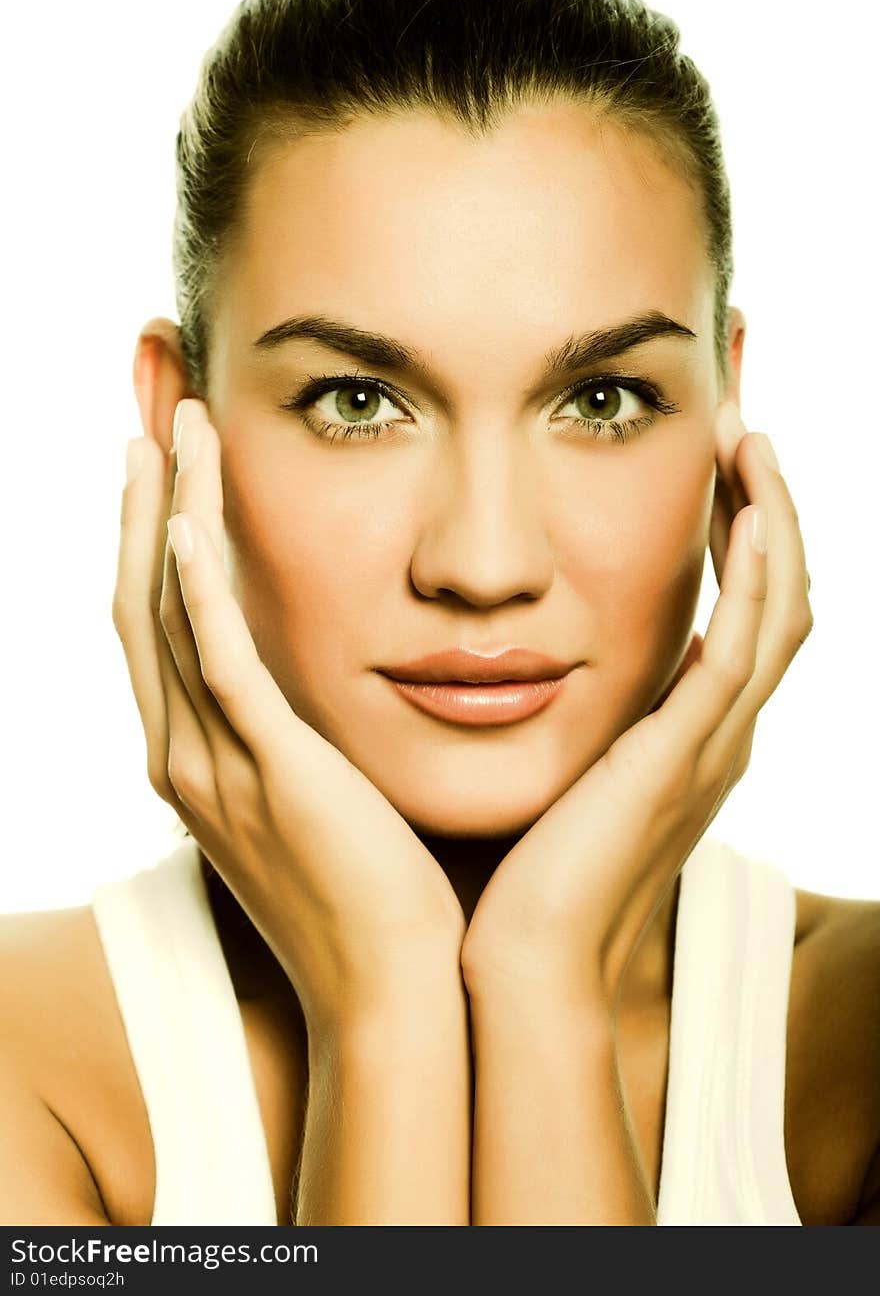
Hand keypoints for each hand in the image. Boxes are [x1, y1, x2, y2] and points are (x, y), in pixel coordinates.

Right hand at [112, 398, 464, 1033]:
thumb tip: (304, 691)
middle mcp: (184, 756)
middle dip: (139, 504)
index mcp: (195, 760)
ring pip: (168, 615)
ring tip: (174, 429)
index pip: (155, 627)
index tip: (162, 467)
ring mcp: (217, 766)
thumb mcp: (309, 802)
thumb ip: (288, 739)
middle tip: (148, 418)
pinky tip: (188, 522)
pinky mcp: (272, 771)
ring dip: (166, 515)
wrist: (390, 991)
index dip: (147, 540)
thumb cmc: (366, 896)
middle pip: (139, 603)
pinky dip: (196, 592)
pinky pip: (219, 666)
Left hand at [460, 404, 812, 1014]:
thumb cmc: (515, 871)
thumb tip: (495, 648)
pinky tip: (744, 510)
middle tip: (746, 425)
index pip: (743, 612)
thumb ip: (550, 709)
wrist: (515, 962)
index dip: (743, 533)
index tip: (713, 459)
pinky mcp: (686, 754)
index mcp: (687, 735)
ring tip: (749, 438)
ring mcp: (713, 745)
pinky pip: (743, 648)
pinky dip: (756, 574)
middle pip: (780, 596)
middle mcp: (717, 734)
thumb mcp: (548, 768)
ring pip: (779, 609)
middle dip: (770, 506)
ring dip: (772, 517)